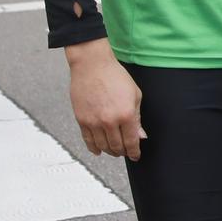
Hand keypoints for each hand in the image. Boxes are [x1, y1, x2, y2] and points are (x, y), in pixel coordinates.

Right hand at [66, 38, 144, 159]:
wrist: (92, 65)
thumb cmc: (116, 76)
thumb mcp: (135, 95)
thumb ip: (137, 118)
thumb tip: (140, 136)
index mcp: (126, 115)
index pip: (131, 141)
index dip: (134, 152)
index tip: (136, 156)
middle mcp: (109, 121)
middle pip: (116, 146)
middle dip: (123, 152)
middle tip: (125, 152)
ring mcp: (93, 121)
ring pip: (102, 146)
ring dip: (109, 151)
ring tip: (114, 150)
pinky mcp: (81, 119)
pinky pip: (87, 140)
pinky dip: (93, 148)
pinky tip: (98, 150)